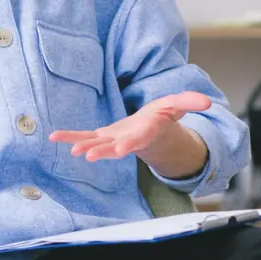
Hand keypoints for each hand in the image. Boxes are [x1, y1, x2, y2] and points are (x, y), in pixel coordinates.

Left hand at [48, 91, 210, 171]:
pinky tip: (54, 136)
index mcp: (146, 132)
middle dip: (104, 151)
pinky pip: (84, 137)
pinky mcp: (103, 137)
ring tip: (72, 150)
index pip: (140, 139)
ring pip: (97, 145)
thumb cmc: (164, 119)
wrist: (151, 133)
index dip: (132, 144)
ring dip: (83, 146)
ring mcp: (114, 141)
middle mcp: (128, 140)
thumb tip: (206, 102)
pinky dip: (70, 137)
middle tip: (90, 155)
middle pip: (115, 147)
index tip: (123, 149)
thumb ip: (189, 102)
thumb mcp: (178, 106)